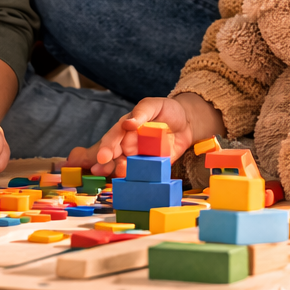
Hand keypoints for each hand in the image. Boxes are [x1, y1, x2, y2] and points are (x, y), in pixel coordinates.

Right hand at [75, 94, 217, 176]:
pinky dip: (141, 179)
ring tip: (120, 175)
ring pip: (127, 167)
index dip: (107, 147)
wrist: (185, 122)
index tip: (103, 157)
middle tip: (104, 169)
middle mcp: (129, 144)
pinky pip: (146, 174)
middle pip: (115, 155)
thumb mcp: (153, 106)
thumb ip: (141, 113)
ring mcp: (140, 157)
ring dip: (122, 172)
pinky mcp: (153, 166)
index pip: (113, 138)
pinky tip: (136, 184)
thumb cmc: (166, 110)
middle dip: (109, 164)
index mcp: (125, 128)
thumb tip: (127, 123)